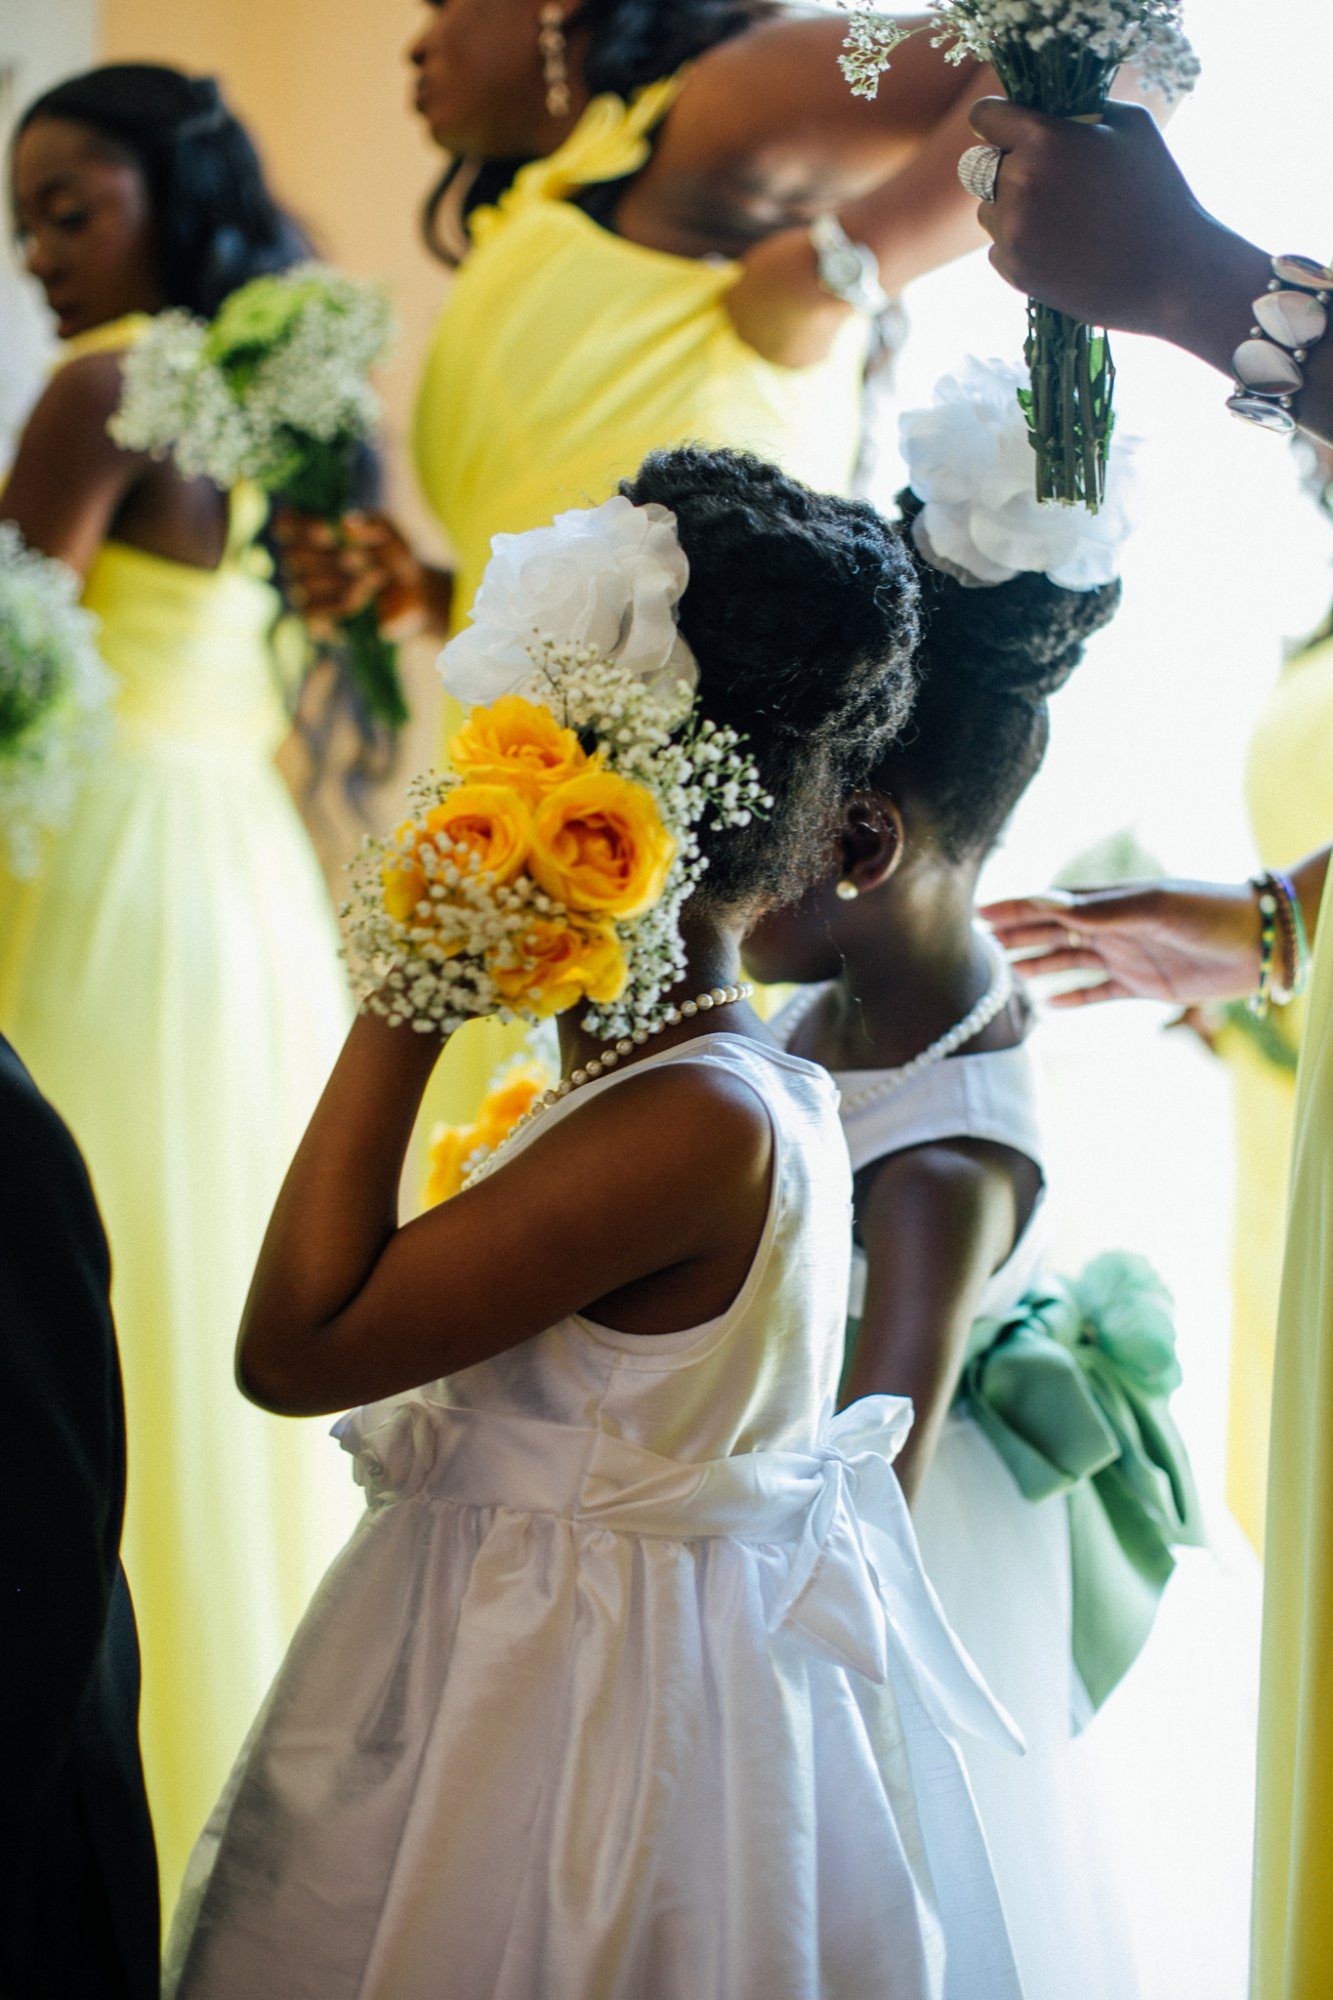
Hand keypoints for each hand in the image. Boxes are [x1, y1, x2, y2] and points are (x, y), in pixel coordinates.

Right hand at [273, 510, 434, 638]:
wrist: (412, 594)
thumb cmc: (394, 555)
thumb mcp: (388, 533)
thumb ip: (368, 524)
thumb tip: (344, 524)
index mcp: (311, 530)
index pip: (284, 524)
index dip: (300, 529)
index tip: (328, 532)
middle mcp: (300, 559)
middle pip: (292, 557)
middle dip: (330, 559)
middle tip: (361, 560)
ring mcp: (303, 591)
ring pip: (303, 586)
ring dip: (341, 582)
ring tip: (373, 578)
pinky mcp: (314, 620)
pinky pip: (311, 613)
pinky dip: (339, 605)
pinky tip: (362, 598)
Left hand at [966, 98, 1244, 345]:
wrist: (1172, 271)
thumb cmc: (1158, 191)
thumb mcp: (1131, 125)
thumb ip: (1081, 110)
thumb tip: (1051, 109)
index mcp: (1043, 138)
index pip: (984, 116)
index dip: (994, 121)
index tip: (1003, 129)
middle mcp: (1019, 182)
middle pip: (981, 167)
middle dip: (1007, 168)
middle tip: (1046, 181)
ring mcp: (1013, 230)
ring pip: (988, 210)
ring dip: (1010, 209)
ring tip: (1060, 219)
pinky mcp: (1014, 270)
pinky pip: (998, 248)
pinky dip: (1020, 246)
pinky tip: (1059, 248)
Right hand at [980, 880, 1260, 1008]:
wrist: (1262, 941)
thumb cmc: (1209, 912)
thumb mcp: (1151, 907)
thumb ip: (1097, 910)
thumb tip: (1042, 902)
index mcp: (1109, 902)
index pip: (1049, 905)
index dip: (1014, 908)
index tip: (978, 913)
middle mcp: (1112, 927)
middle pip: (1052, 934)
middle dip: (1016, 938)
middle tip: (979, 946)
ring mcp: (1126, 956)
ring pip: (1069, 963)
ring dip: (1037, 967)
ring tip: (1004, 975)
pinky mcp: (1143, 984)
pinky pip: (1099, 992)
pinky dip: (1073, 999)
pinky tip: (1048, 1005)